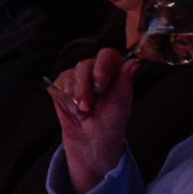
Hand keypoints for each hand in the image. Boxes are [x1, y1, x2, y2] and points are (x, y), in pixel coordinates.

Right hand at [47, 41, 135, 162]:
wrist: (90, 138)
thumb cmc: (109, 121)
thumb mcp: (121, 103)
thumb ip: (125, 81)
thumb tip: (133, 62)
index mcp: (114, 70)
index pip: (107, 55)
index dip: (102, 68)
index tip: (100, 87)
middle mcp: (95, 69)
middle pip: (85, 65)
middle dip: (85, 88)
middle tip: (87, 107)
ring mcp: (79, 75)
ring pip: (71, 74)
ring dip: (75, 95)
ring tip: (83, 111)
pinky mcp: (63, 82)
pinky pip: (59, 83)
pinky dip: (65, 97)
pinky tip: (73, 107)